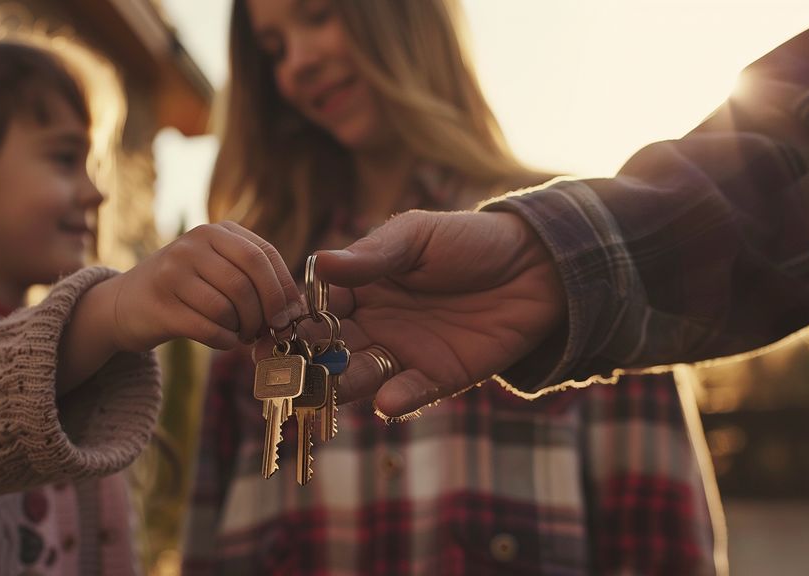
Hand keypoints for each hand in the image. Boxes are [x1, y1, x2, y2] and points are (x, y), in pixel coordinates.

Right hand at [114, 222, 302, 350]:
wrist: (124, 304)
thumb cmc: (185, 291)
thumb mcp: (217, 268)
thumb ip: (252, 278)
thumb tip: (295, 308)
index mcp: (215, 232)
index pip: (263, 254)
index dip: (283, 288)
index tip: (291, 315)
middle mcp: (192, 245)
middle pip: (248, 280)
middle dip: (266, 311)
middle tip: (268, 331)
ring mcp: (172, 272)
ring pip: (228, 306)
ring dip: (243, 328)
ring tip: (240, 333)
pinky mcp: (160, 304)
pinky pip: (209, 327)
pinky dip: (224, 340)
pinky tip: (223, 340)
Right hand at [268, 210, 566, 416]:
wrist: (537, 265)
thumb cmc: (469, 240)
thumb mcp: (416, 237)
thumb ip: (371, 255)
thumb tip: (318, 263)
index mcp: (361, 287)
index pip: (317, 308)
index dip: (294, 320)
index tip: (271, 330)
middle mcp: (375, 323)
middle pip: (329, 349)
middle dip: (307, 362)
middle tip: (285, 372)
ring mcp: (404, 352)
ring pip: (361, 375)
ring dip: (344, 383)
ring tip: (333, 387)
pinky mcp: (438, 376)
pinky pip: (409, 393)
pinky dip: (396, 399)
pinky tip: (387, 400)